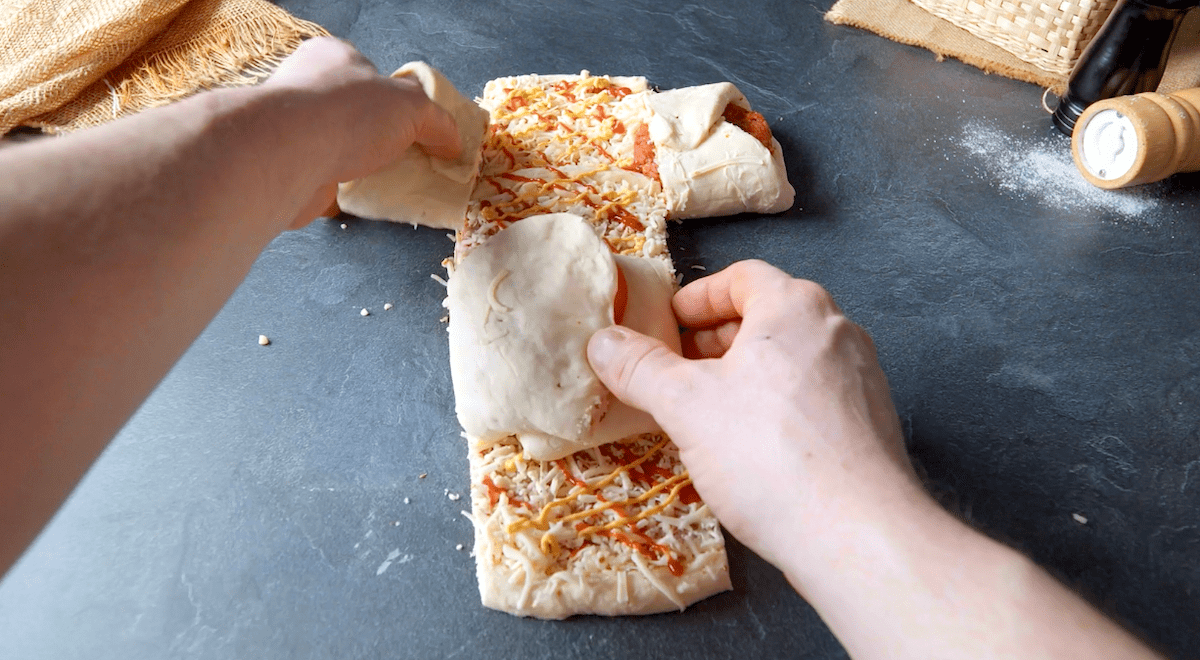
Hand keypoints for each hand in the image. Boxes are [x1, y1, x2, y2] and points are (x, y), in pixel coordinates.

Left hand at [262, 37, 461, 226]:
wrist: (288, 156)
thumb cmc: (346, 113)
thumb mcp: (411, 106)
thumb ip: (437, 121)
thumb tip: (452, 143)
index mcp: (332, 58)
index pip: (370, 73)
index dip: (396, 97)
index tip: (417, 124)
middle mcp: (308, 90)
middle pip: (356, 115)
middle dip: (382, 137)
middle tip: (409, 157)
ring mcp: (295, 132)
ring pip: (341, 150)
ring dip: (364, 168)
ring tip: (391, 182)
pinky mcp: (289, 170)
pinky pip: (326, 182)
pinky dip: (346, 194)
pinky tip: (364, 200)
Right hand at [587, 260, 920, 569]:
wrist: (856, 533)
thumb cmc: (771, 454)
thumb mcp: (686, 405)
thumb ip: (640, 368)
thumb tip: (604, 342)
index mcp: (795, 307)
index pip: (742, 276)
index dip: (697, 298)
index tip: (666, 325)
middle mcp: (836, 332)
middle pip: (766, 317)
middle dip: (715, 341)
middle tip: (675, 370)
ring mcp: (859, 380)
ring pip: (789, 361)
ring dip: (744, 378)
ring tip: (705, 413)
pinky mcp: (868, 426)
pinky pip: (811, 399)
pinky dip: (774, 408)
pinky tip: (748, 450)